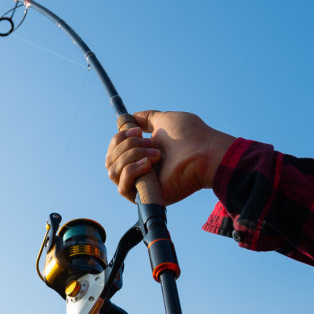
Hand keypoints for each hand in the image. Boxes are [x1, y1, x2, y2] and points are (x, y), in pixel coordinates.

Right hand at [105, 111, 235, 204]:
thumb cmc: (190, 136)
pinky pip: (122, 187)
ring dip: (131, 156)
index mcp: (142, 153)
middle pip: (109, 160)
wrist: (204, 153)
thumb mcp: (164, 120)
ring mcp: (141, 184)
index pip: (114, 151)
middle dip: (126, 146)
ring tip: (156, 154)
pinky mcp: (144, 196)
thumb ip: (146, 118)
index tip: (137, 130)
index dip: (119, 139)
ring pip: (113, 172)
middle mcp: (139, 170)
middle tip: (148, 142)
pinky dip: (132, 170)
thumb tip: (130, 117)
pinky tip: (149, 164)